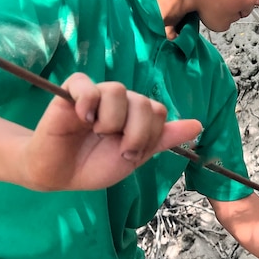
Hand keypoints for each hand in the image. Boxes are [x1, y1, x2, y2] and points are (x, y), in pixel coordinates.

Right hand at [22, 73, 201, 190]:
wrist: (60, 175)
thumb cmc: (95, 165)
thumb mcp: (135, 156)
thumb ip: (163, 139)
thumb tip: (198, 125)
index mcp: (136, 115)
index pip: (158, 111)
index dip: (149, 135)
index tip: (131, 154)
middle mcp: (120, 102)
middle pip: (143, 102)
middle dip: (134, 133)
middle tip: (118, 149)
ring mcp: (96, 95)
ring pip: (118, 91)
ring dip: (111, 121)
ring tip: (96, 134)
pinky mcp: (70, 93)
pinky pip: (86, 84)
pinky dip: (87, 101)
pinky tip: (82, 119)